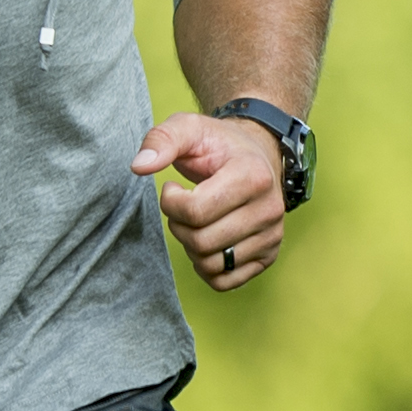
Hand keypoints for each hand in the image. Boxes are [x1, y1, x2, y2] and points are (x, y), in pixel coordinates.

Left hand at [137, 112, 291, 289]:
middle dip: (178, 225)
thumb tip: (139, 167)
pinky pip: (225, 282)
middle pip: (201, 241)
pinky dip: (206, 268)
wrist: (256, 154)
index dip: (170, 202)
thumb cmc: (219, 144)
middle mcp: (269, 209)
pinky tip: (206, 243)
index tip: (173, 188)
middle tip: (182, 206)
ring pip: (211, 265)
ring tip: (195, 222)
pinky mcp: (268, 255)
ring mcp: (272, 236)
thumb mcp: (189, 128)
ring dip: (190, 246)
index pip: (196, 211)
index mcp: (253, 176)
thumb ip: (161, 140)